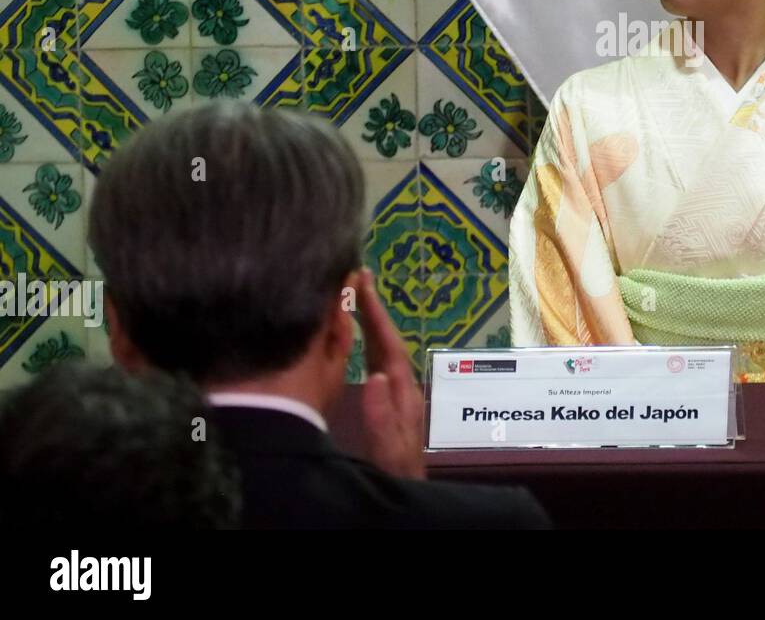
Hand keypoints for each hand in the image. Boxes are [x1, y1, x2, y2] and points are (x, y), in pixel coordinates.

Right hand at [356, 269, 425, 479]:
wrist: (403, 496)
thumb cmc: (395, 474)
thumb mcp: (388, 449)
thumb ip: (382, 416)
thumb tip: (376, 375)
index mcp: (403, 394)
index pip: (390, 345)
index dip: (376, 314)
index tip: (364, 282)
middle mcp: (401, 389)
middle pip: (387, 342)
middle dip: (373, 310)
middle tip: (357, 277)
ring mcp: (394, 396)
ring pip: (381, 351)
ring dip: (368, 324)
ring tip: (353, 298)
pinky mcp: (385, 405)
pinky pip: (373, 365)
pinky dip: (363, 346)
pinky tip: (352, 341)